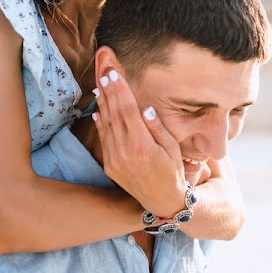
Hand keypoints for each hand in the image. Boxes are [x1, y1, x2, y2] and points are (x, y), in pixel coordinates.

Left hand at [92, 68, 186, 217]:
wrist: (162, 201)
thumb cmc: (173, 171)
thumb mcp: (173, 149)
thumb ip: (158, 127)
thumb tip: (145, 107)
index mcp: (142, 146)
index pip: (128, 110)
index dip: (120, 90)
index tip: (113, 73)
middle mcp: (125, 152)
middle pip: (114, 113)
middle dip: (109, 90)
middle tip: (103, 71)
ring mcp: (114, 160)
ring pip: (106, 124)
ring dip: (102, 103)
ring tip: (99, 84)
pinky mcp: (109, 165)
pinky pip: (103, 138)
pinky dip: (100, 121)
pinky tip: (98, 108)